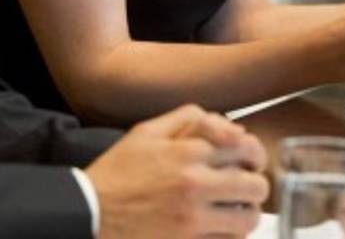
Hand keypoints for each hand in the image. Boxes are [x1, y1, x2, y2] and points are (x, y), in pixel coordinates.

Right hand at [88, 104, 267, 238]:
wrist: (89, 212)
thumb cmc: (117, 172)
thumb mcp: (146, 131)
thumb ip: (188, 118)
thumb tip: (231, 125)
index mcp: (186, 150)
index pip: (244, 146)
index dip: (254, 153)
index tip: (250, 160)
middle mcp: (194, 182)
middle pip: (254, 184)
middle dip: (255, 184)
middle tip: (246, 186)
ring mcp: (192, 217)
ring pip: (248, 217)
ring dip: (248, 212)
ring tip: (237, 209)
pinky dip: (232, 234)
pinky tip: (222, 227)